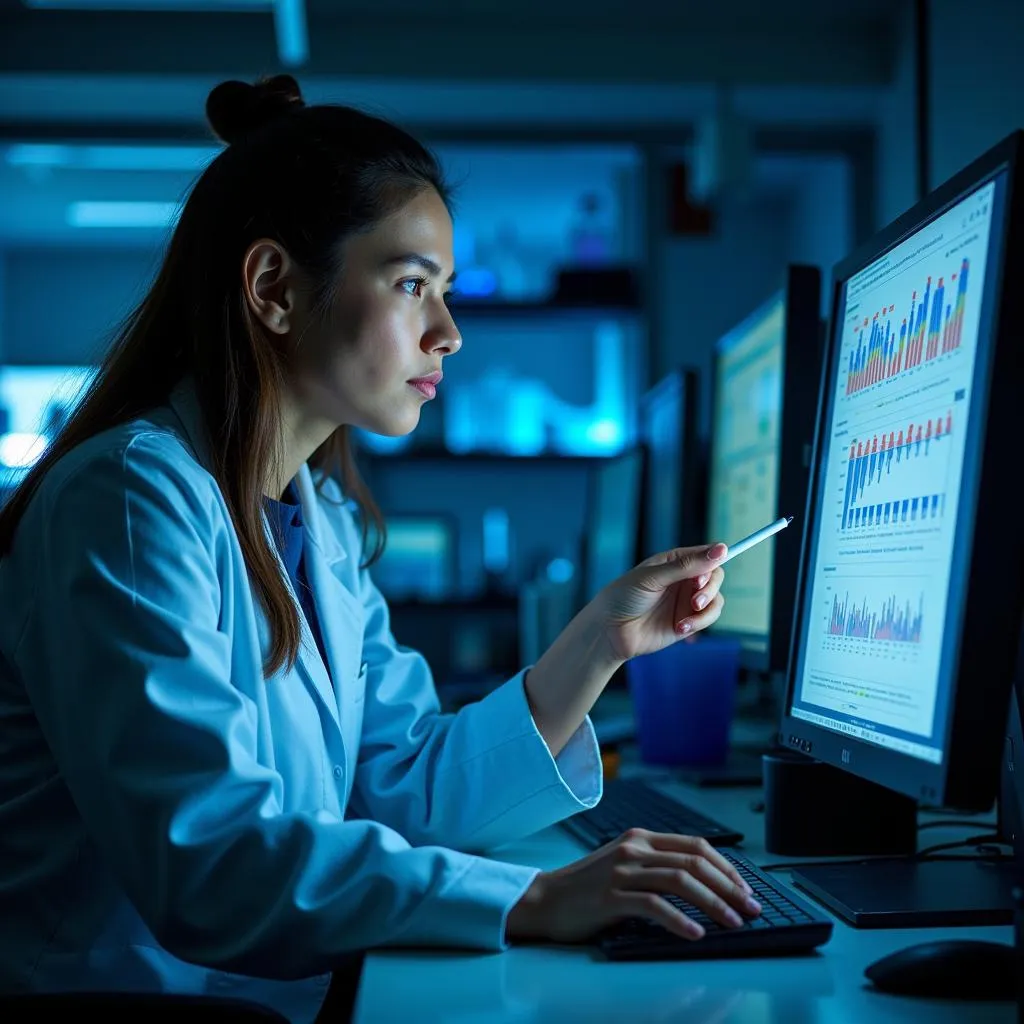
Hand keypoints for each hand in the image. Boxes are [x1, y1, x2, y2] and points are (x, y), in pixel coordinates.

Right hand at [505, 828, 761, 942]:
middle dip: (729, 887)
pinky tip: (696, 934)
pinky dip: (679, 920)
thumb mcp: (625, 867)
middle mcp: (634, 849)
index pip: (696, 845)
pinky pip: (653, 905)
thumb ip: (657, 867)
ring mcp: (622, 871)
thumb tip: (706, 886)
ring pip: (680, 880)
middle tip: (751, 909)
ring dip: (713, 903)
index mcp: (641, 838)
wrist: (546, 900)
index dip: (727, 868)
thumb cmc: (588, 889)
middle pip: (694, 861)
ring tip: (732, 923)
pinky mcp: (610, 896)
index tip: (746, 891)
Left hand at [594, 543, 727, 662]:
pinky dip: (700, 622)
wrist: (609, 631)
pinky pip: (708, 618)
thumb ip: (686, 566)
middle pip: (715, 576)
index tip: (719, 560)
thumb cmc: (624, 596)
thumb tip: (721, 550)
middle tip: (696, 598)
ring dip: (707, 607)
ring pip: (716, 599)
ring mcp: (686, 601)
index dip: (715, 557)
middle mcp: (683, 580)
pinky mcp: (688, 622)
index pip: (705, 554)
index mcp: (674, 562)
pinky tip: (680, 627)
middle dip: (710, 587)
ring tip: (687, 618)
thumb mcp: (653, 577)